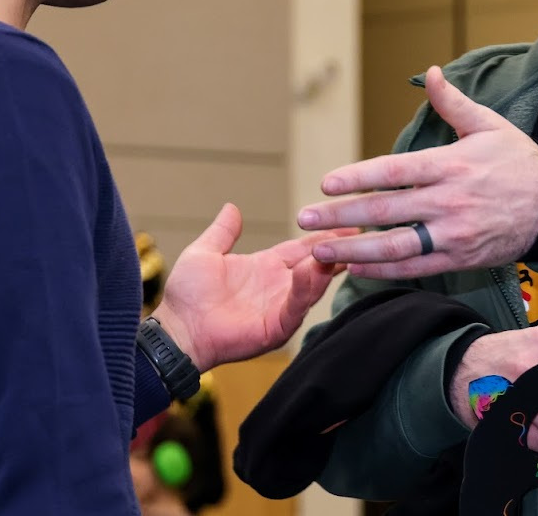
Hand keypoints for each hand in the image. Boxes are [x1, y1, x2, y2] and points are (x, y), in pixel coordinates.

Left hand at [153, 203, 352, 371]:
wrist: (176, 329)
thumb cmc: (186, 295)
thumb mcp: (205, 253)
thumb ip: (223, 232)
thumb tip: (232, 207)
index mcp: (266, 266)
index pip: (301, 248)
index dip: (322, 236)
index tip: (346, 224)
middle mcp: (278, 286)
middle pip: (315, 265)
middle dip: (336, 251)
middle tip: (360, 235)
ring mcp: (279, 307)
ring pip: (311, 286)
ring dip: (325, 268)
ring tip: (339, 250)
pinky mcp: (275, 327)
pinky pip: (295, 307)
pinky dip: (306, 290)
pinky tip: (312, 272)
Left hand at [297, 65, 537, 278]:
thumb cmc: (519, 162)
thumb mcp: (489, 125)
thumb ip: (453, 102)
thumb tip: (430, 72)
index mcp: (450, 165)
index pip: (393, 172)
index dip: (357, 178)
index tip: (327, 183)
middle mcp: (448, 202)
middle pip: (384, 211)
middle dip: (340, 216)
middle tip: (305, 218)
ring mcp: (453, 234)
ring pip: (394, 246)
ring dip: (353, 250)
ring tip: (320, 250)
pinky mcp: (460, 258)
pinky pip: (415, 268)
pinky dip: (383, 271)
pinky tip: (355, 267)